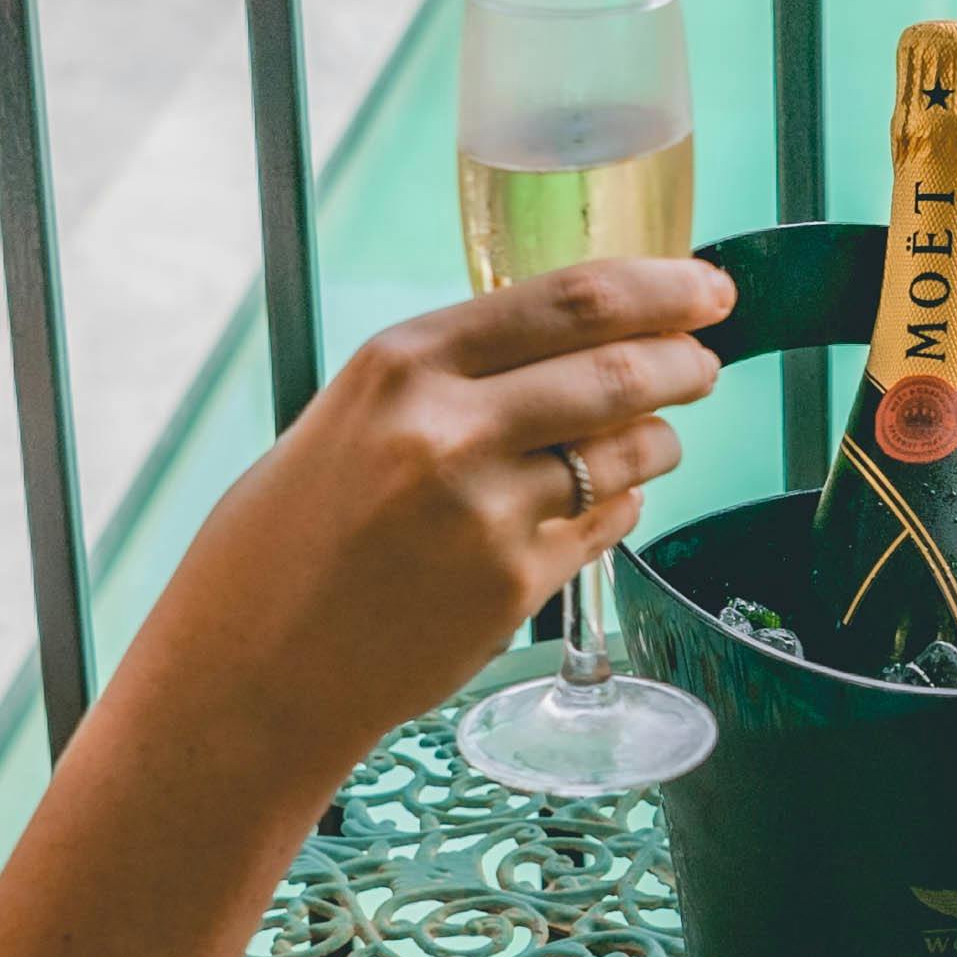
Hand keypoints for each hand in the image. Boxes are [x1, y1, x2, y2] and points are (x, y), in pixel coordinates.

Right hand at [110, 255, 728, 790]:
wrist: (251, 670)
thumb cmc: (288, 540)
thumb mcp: (351, 416)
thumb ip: (452, 378)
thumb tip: (575, 342)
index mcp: (403, 363)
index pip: (570, 298)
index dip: (660, 286)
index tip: (705, 286)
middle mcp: (448, 429)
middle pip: (619, 369)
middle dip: (684, 360)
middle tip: (704, 362)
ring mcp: (486, 514)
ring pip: (628, 451)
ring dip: (660, 440)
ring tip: (653, 440)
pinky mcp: (514, 588)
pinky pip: (607, 527)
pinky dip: (621, 507)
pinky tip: (601, 506)